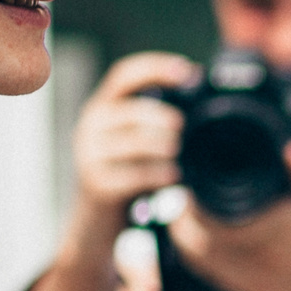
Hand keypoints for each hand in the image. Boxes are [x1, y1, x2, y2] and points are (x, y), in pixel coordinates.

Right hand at [73, 52, 196, 221]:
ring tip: (179, 151)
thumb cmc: (125, 175)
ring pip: (131, 143)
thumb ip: (155, 123)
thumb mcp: (136, 143)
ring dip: (161, 145)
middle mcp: (91, 126)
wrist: (95, 221)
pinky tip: (174, 177)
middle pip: (130, 111)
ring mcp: (90, 155)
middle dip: (160, 115)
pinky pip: (132, 175)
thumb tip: (200, 102)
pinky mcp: (96, 184)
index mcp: (103, 108)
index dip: (155, 69)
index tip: (187, 70)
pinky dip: (157, 175)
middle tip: (182, 125)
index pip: (124, 76)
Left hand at [168, 140, 290, 290]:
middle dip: (183, 224)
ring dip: (187, 243)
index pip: (213, 219)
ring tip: (184, 226)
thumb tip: (290, 148)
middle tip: (180, 208)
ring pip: (202, 263)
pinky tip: (201, 249)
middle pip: (198, 242)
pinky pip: (215, 279)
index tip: (190, 191)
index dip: (193, 206)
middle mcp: (260, 257)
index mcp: (272, 229)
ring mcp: (254, 280)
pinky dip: (202, 263)